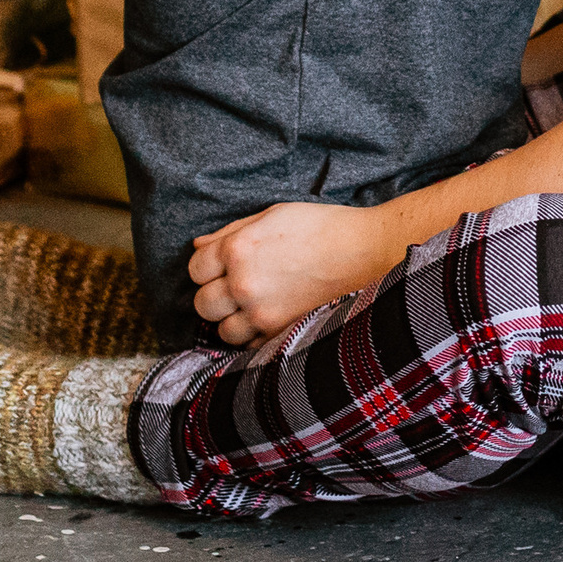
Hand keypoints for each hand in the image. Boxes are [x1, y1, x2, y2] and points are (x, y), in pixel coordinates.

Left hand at [188, 201, 398, 346]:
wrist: (367, 251)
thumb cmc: (322, 227)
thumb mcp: (273, 216)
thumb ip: (230, 232)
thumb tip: (199, 247)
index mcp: (238, 249)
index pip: (195, 268)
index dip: (207, 267)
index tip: (222, 265)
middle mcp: (244, 284)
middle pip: (202, 303)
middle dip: (215, 295)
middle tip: (236, 286)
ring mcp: (262, 313)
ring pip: (222, 330)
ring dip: (232, 319)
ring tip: (254, 305)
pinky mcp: (281, 332)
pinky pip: (249, 345)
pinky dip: (254, 335)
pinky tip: (270, 317)